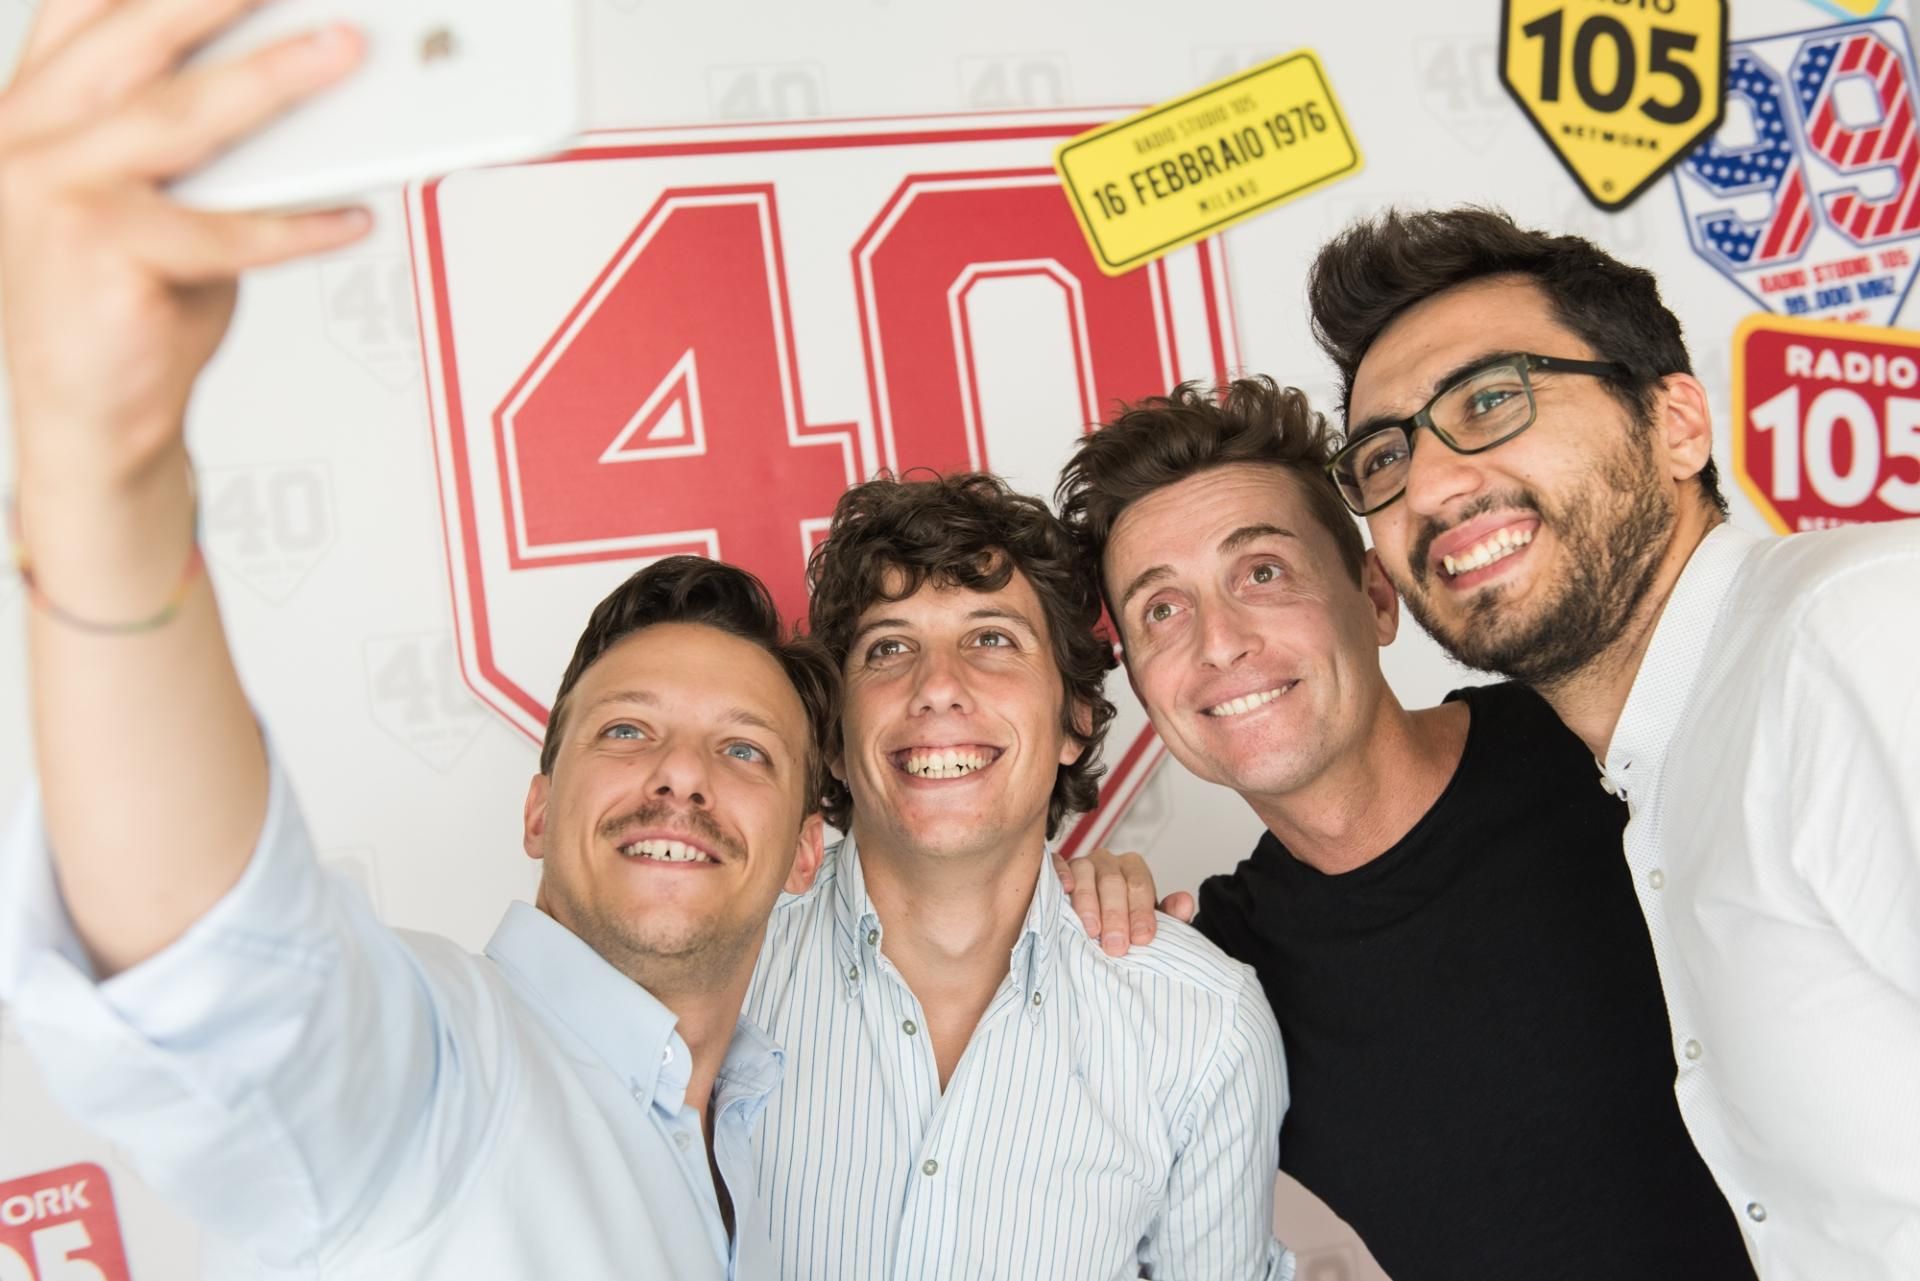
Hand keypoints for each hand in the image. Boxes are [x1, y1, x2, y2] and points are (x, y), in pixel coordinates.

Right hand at [0, 0, 369, 482]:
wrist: (92, 421)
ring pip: (180, 117)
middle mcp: (26, 137)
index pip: (87, 9)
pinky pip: (223, 231)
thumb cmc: (130, 304)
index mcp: (36, 109)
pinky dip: (299, 225)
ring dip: (274, 78)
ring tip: (344, 53)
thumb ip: (202, 143)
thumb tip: (304, 84)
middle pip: (134, 37)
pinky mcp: (96, 252)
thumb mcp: (159, 198)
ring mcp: (49, 191)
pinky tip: (351, 217)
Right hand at [1054, 847, 1195, 956]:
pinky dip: (1062, 875)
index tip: (1142, 938)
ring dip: (1089, 902)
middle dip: (1116, 915)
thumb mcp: (1146, 924)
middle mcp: (1107, 862)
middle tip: (1117, 946)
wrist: (1093, 926)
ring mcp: (1081, 863)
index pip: (1139, 885)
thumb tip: (1185, 903)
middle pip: (1113, 881)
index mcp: (1133, 869)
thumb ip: (1169, 916)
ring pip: (1086, 873)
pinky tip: (1066, 891)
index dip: (1141, 912)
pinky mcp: (1057, 868)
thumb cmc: (1122, 925)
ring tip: (1092, 931)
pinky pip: (1058, 865)